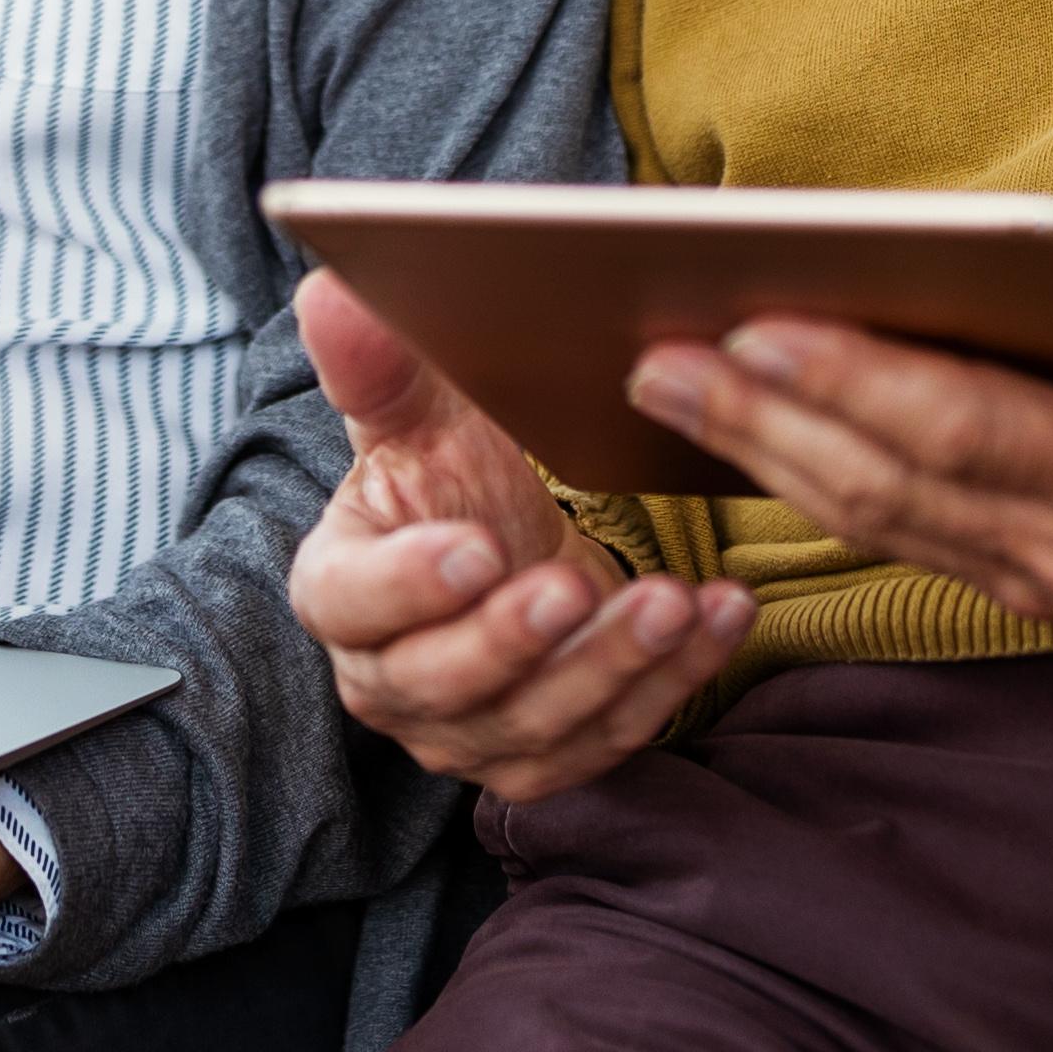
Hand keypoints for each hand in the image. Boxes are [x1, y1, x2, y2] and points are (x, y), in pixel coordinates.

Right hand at [287, 270, 753, 802]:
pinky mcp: (546, 760)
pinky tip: (718, 617)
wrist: (510, 553)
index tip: (477, 547)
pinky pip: (610, 736)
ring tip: (674, 600)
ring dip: (612, 664)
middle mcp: (393, 683)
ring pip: (537, 721)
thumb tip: (333, 291)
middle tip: (575, 584)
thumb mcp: (421, 421)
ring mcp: (470, 735)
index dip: (410, 586)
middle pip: (444, 682)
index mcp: (340, 595)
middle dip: (517, 639)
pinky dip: (672, 681)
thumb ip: (379, 370)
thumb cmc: (451, 486)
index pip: (353, 604)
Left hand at [626, 189, 1052, 654]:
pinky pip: (902, 536)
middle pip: (883, 481)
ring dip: (769, 458)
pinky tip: (762, 447)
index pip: (953, 424)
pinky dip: (821, 490)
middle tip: (652, 363)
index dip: (849, 377)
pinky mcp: (1037, 590)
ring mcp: (1045, 582)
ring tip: (672, 392)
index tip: (753, 328)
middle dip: (761, 421)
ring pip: (877, 517)